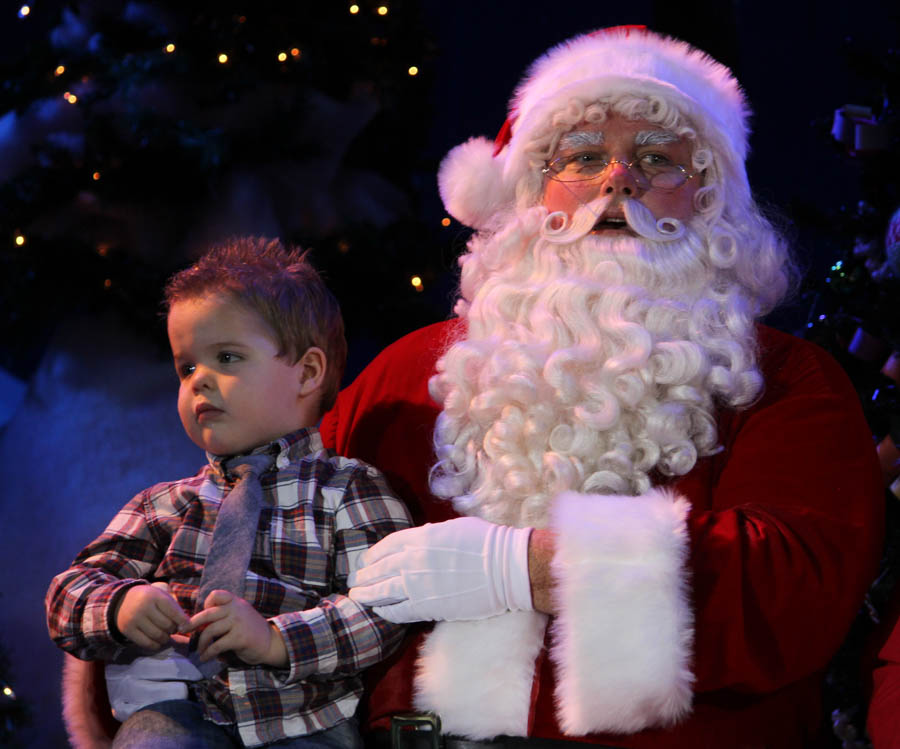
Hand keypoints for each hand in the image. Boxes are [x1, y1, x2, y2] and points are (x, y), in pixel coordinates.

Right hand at [115, 582, 189, 650]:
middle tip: (172, 628)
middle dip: (173, 629)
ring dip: (165, 638)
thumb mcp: (161, 595)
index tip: (187, 626)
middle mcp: (143, 606)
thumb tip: (187, 626)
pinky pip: (146, 643)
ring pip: (157, 635)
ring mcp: (133, 619)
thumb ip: (175, 608)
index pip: (173, 611)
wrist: (122, 600)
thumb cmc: (149, 598)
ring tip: (165, 634)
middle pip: (166, 625)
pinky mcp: (127, 630)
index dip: (183, 621)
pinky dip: (155, 645)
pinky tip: (157, 641)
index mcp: (154, 595)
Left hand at [184, 590, 287, 666]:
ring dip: (201, 643)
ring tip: (200, 651)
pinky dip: (208, 653)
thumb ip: (224, 615)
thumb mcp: (239, 616)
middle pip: (208, 614)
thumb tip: (199, 624)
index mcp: (236, 602)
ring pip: (210, 630)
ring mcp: (238, 623)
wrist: (270, 643)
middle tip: (183, 630)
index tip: (202, 615)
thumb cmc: (251, 630)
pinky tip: (206, 657)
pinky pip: (217, 645)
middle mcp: (236, 609)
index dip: (206, 603)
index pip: (217, 595)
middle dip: (192, 624)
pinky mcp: (239, 638)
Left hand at [347, 517, 533, 622]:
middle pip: (380, 568)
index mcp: (421, 536)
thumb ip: (430, 535)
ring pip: (383, 590)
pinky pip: (398, 610)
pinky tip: (379, 611)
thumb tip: (420, 542)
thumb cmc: (486, 542)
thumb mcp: (454, 528)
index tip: (367, 561)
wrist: (504, 568)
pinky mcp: (427, 606)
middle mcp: (414, 559)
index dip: (374, 554)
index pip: (387, 545)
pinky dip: (386, 611)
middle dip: (365, 575)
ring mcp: (418, 584)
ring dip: (368, 593)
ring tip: (356, 596)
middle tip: (355, 581)